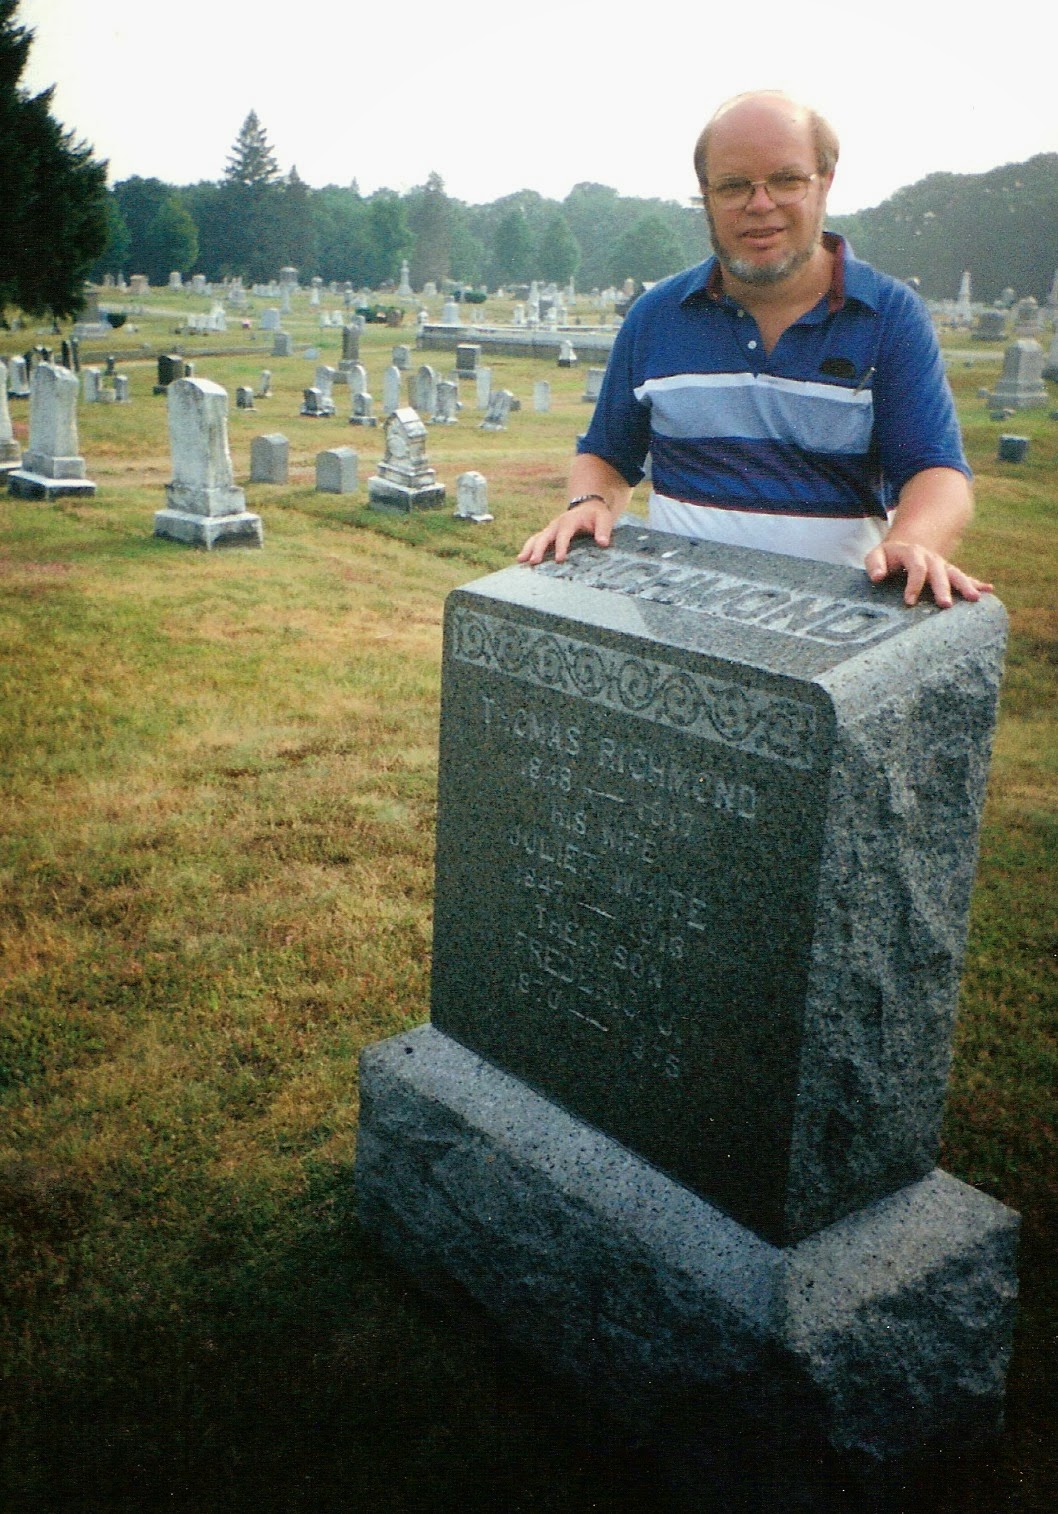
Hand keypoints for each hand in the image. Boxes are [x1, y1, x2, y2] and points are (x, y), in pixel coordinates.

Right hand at [517, 501, 613, 566]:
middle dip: (539, 549)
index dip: (561, 547)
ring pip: (536, 538)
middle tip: (534, 562)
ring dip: (528, 549)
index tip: (559, 560)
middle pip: (545, 536)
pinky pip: (535, 541)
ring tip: (521, 560)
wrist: (587, 507)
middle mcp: (556, 524)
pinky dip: (528, 549)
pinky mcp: (547, 534)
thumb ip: (603, 530)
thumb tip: (603, 543)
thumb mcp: (604, 519)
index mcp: (569, 521)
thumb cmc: (596, 516)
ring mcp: (550, 529)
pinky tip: (521, 561)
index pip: (564, 534)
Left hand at [864, 540, 992, 607]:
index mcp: (912, 553)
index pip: (916, 567)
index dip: (913, 584)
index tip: (909, 602)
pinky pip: (965, 577)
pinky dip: (977, 583)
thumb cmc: (886, 558)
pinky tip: (989, 590)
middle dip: (943, 588)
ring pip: (955, 574)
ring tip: (974, 599)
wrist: (903, 548)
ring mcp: (942, 565)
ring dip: (965, 586)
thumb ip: (874, 564)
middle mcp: (930, 558)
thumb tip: (877, 577)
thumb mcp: (876, 555)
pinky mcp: (949, 572)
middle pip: (939, 572)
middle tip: (945, 605)